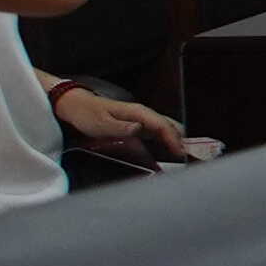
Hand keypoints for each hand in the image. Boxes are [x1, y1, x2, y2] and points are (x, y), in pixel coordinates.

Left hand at [50, 87, 202, 164]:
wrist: (76, 106)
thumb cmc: (88, 114)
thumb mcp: (100, 123)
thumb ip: (120, 127)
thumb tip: (140, 129)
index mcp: (139, 113)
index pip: (163, 126)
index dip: (174, 140)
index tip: (181, 154)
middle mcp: (144, 115)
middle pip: (171, 126)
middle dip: (182, 141)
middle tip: (189, 159)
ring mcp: (142, 120)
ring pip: (167, 130)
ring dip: (176, 142)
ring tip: (182, 158)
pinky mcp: (139, 126)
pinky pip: (159, 134)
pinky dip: (167, 142)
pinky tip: (167, 153)